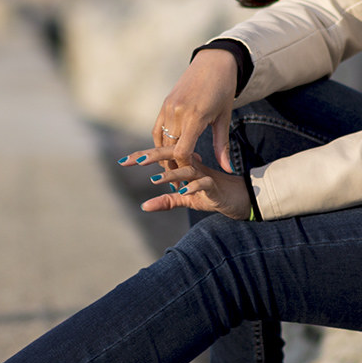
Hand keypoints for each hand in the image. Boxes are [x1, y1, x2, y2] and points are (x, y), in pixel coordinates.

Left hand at [119, 148, 251, 219]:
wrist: (238, 197)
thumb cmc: (210, 195)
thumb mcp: (186, 199)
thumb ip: (166, 200)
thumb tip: (143, 206)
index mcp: (184, 165)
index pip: (161, 158)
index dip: (143, 157)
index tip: (123, 161)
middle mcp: (193, 166)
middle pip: (171, 156)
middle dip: (151, 157)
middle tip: (134, 161)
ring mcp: (204, 174)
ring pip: (186, 169)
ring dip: (170, 174)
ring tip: (154, 180)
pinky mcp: (214, 186)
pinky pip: (204, 183)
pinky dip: (193, 187)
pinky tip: (183, 191)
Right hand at [152, 48, 237, 172]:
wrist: (214, 62)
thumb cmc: (224, 90)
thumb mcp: (224, 118)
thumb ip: (223, 146)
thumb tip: (227, 169)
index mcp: (195, 116)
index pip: (182, 151)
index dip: (184, 166)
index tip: (189, 178)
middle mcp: (178, 112)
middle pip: (169, 149)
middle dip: (173, 167)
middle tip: (178, 184)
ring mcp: (169, 107)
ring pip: (160, 141)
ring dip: (164, 157)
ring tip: (171, 172)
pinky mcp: (165, 104)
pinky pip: (157, 129)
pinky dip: (159, 143)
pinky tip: (165, 153)